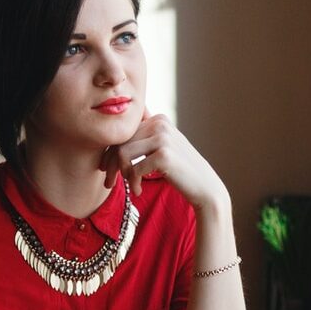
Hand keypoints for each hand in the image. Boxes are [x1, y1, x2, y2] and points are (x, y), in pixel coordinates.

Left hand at [99, 109, 229, 211]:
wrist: (205, 187)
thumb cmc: (180, 171)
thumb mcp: (161, 148)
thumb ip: (144, 138)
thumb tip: (112, 136)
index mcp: (158, 119)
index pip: (124, 133)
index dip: (110, 152)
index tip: (105, 169)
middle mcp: (160, 123)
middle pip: (120, 142)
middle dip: (111, 165)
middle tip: (109, 183)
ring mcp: (163, 137)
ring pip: (122, 153)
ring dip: (122, 174)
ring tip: (131, 186)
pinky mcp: (163, 155)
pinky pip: (133, 169)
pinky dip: (133, 183)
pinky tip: (138, 191)